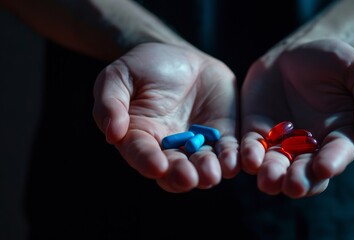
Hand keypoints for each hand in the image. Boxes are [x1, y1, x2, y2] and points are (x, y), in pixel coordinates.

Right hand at [92, 43, 238, 192]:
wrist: (182, 57)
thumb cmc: (144, 66)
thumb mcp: (119, 75)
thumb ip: (110, 102)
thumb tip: (112, 133)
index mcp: (140, 137)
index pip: (141, 154)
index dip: (148, 161)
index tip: (157, 166)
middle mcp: (168, 149)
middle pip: (173, 170)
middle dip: (180, 176)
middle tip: (188, 177)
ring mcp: (197, 145)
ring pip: (202, 167)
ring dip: (207, 173)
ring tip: (211, 173)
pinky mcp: (222, 137)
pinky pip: (228, 152)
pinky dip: (232, 159)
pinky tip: (234, 162)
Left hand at [240, 39, 353, 197]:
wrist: (296, 51)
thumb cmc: (335, 61)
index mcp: (342, 136)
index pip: (339, 154)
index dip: (333, 162)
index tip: (325, 167)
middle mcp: (311, 148)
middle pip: (306, 172)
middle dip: (300, 180)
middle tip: (293, 185)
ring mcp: (282, 143)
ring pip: (276, 167)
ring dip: (272, 176)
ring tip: (268, 180)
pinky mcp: (256, 133)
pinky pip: (251, 148)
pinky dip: (249, 156)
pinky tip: (249, 159)